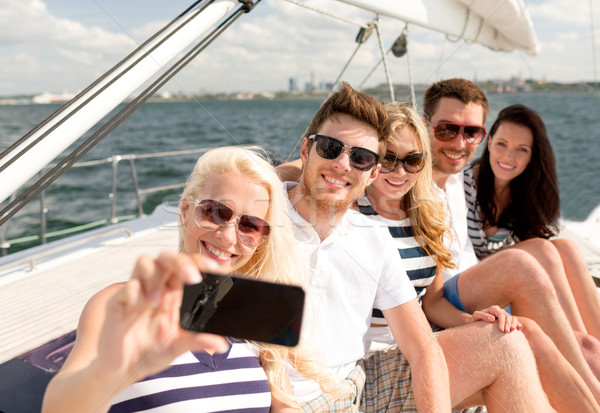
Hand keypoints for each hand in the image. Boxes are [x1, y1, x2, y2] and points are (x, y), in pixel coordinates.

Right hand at [95, 251, 228, 385]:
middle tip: (192, 277)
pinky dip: (135, 293)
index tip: (213, 267)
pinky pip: (127, 286)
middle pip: (167, 258)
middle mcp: (157, 288)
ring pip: (144, 261)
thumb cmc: (151, 353)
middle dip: (180, 262)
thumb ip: (198, 342)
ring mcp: (137, 293)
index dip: (199, 262)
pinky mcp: (119, 302)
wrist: (123, 370)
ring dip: (154, 275)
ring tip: (157, 301)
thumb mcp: (178, 347)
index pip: (188, 266)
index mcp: (174, 294)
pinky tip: (137, 309)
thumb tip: (222, 345)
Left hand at [472, 305, 521, 332]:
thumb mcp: (476, 316)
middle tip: (506, 332)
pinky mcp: (507, 321)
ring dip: (514, 324)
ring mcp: (504, 316)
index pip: (500, 314)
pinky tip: (519, 329)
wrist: (477, 323)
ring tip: (512, 331)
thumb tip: (493, 318)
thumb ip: (483, 316)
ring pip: (513, 318)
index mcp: (493, 309)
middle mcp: (500, 311)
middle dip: (508, 324)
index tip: (501, 329)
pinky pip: (515, 321)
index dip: (502, 321)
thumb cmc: (475, 320)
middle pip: (507, 316)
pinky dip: (518, 324)